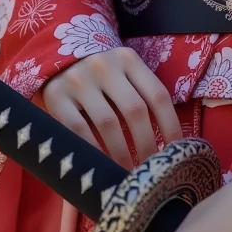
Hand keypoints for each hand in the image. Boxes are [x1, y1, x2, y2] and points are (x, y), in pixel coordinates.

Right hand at [40, 48, 180, 168]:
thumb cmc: (101, 76)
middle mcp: (104, 65)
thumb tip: (170, 141)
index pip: (157, 95)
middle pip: (135, 110)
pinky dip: (94, 150)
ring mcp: (78, 79)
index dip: (170, 125)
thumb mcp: (123, 74)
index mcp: (128, 59)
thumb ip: (142, 95)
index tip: (176, 151)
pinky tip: (102, 165)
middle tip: (151, 168)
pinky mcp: (56, 96)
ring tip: (128, 171)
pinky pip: (78, 129)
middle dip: (146, 144)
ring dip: (122, 153)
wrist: (57, 60)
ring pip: (108, 123)